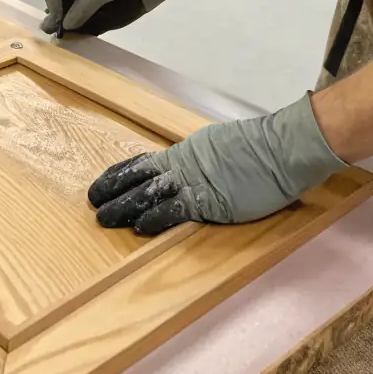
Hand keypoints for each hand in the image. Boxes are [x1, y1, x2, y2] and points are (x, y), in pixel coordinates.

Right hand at [41, 0, 191, 35]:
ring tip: (53, 31)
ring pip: (58, 4)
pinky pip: (70, 15)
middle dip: (52, 7)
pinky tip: (64, 32)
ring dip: (55, 18)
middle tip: (53, 24)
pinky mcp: (82, 7)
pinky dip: (66, 24)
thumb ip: (84, 5)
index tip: (57, 9)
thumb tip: (66, 24)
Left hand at [87, 94, 346, 234]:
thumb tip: (186, 166)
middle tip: (92, 202)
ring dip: (124, 207)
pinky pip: (176, 210)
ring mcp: (194, 182)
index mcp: (185, 151)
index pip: (143, 163)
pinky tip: (140, 227)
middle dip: (113, 191)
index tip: (101, 181)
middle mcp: (183, 164)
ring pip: (148, 193)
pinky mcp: (210, 200)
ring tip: (104, 218)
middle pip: (138, 177)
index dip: (120, 174)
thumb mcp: (219, 146)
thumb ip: (199, 158)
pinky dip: (156, 218)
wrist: (281, 147)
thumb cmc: (258, 147)